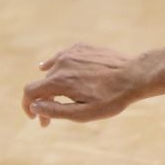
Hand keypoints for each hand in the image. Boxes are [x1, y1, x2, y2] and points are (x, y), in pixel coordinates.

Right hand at [21, 43, 137, 126]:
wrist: (137, 75)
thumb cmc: (113, 98)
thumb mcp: (85, 113)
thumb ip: (56, 111)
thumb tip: (34, 106)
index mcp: (59, 81)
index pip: (30, 92)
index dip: (27, 106)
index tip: (35, 117)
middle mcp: (61, 63)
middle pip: (43, 83)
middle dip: (45, 100)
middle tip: (53, 116)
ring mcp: (71, 53)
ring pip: (53, 70)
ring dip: (53, 84)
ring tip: (57, 96)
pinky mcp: (81, 47)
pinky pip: (64, 58)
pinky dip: (60, 68)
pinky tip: (61, 72)